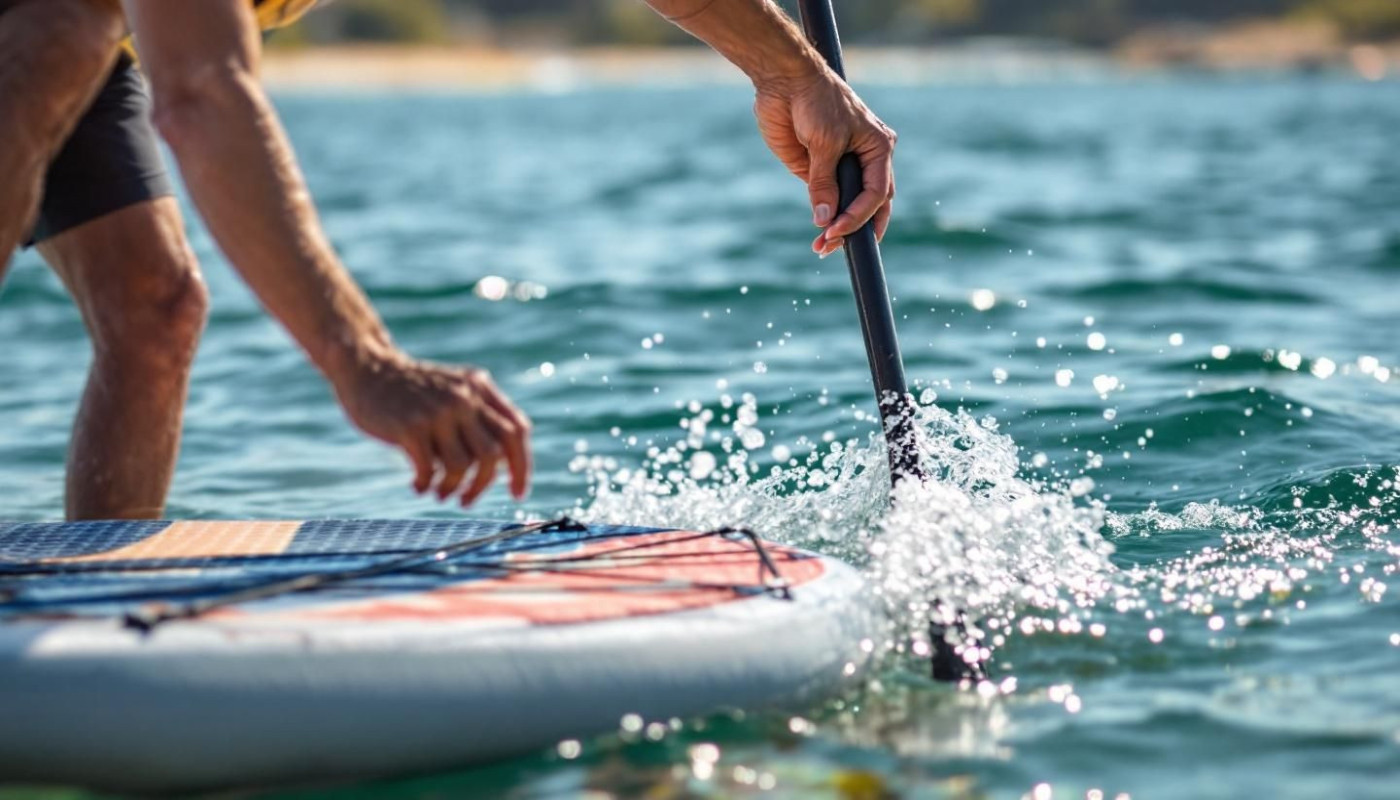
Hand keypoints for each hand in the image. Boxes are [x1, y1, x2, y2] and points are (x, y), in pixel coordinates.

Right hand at [331, 350, 531, 505]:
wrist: (368, 368)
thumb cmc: (413, 390)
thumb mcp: (454, 390)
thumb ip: (480, 418)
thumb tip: (505, 467)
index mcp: (480, 388)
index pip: (517, 431)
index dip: (522, 467)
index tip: (517, 493)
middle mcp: (463, 397)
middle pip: (494, 454)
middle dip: (483, 485)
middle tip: (466, 499)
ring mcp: (437, 411)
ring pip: (463, 466)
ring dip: (453, 488)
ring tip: (439, 493)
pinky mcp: (410, 426)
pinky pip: (430, 469)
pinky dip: (427, 485)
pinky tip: (418, 485)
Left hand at [753, 71, 896, 256]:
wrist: (784, 81)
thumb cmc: (815, 100)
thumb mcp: (824, 143)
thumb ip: (823, 183)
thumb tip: (824, 220)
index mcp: (878, 149)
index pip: (877, 193)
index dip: (859, 216)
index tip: (838, 230)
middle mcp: (864, 160)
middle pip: (869, 205)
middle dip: (855, 229)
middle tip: (833, 247)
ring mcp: (839, 165)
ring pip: (846, 205)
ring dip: (836, 227)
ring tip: (821, 247)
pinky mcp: (815, 168)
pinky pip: (823, 197)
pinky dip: (822, 215)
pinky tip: (818, 231)